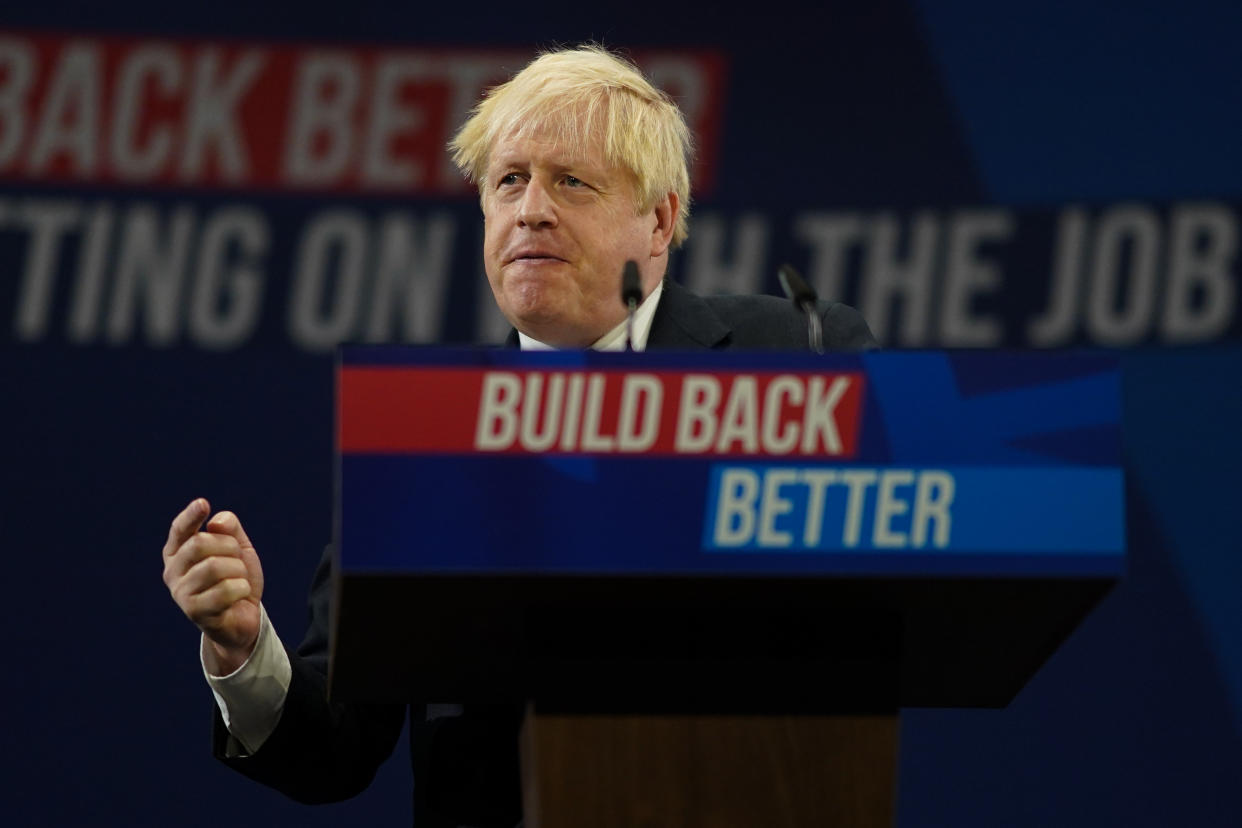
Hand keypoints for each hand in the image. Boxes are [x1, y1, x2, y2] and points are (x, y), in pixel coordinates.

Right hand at [162, 498, 264, 675]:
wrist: (243, 618)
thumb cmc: (235, 578)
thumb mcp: (238, 548)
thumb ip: (229, 529)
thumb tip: (216, 523)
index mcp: (179, 551)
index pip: (180, 529)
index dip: (191, 516)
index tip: (203, 503)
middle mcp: (173, 571)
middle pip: (200, 544)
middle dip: (229, 548)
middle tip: (237, 561)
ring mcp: (180, 592)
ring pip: (214, 566)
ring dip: (238, 570)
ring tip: (239, 580)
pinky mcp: (193, 611)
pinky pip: (225, 590)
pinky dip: (242, 589)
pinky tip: (239, 595)